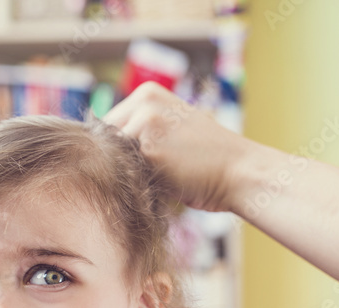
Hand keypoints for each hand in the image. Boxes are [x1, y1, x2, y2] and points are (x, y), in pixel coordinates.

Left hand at [104, 82, 251, 213]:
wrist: (239, 171)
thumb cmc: (208, 159)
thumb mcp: (172, 131)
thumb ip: (140, 134)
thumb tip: (99, 154)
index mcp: (148, 92)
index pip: (108, 125)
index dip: (117, 151)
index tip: (141, 165)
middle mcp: (142, 101)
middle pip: (104, 140)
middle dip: (119, 161)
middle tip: (154, 175)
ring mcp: (144, 122)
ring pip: (113, 158)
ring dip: (127, 174)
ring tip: (161, 179)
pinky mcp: (148, 149)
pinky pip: (126, 173)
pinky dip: (138, 184)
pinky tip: (164, 185)